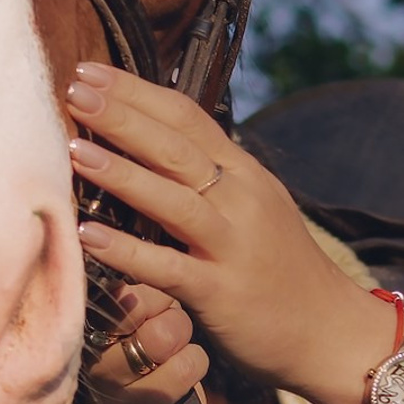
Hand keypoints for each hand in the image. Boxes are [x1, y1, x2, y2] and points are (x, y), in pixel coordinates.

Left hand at [67, 65, 396, 403]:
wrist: (330, 331)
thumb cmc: (281, 271)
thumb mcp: (253, 210)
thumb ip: (210, 179)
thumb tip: (150, 147)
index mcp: (245, 174)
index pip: (187, 117)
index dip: (136, 91)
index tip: (90, 72)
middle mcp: (241, 200)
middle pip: (176, 146)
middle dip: (121, 115)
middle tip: (74, 89)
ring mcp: (233, 245)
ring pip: (173, 199)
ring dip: (122, 172)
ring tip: (74, 149)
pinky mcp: (221, 292)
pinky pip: (167, 266)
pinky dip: (127, 249)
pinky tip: (88, 236)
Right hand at [85, 284, 208, 403]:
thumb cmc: (161, 366)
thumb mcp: (148, 324)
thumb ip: (140, 296)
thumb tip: (147, 256)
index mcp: (87, 326)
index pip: (113, 286)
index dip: (149, 294)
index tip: (157, 310)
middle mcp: (87, 352)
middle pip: (137, 304)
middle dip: (169, 316)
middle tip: (168, 338)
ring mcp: (105, 384)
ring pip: (161, 335)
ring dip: (184, 345)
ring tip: (174, 360)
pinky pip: (183, 367)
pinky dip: (196, 368)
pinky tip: (184, 383)